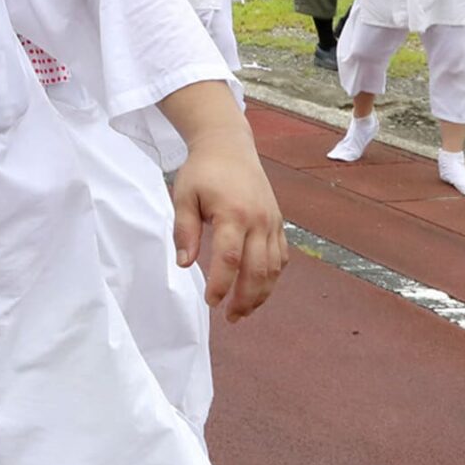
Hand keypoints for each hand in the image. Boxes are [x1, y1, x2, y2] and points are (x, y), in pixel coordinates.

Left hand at [171, 129, 287, 320]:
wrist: (229, 146)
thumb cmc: (203, 171)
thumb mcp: (184, 195)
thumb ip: (184, 230)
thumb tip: (184, 264)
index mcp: (233, 213)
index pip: (230, 259)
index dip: (222, 285)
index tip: (211, 303)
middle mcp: (259, 220)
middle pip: (258, 270)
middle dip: (245, 299)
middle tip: (230, 318)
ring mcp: (272, 222)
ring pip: (273, 268)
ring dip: (261, 294)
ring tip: (244, 312)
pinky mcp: (278, 222)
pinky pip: (281, 257)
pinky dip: (273, 277)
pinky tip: (259, 289)